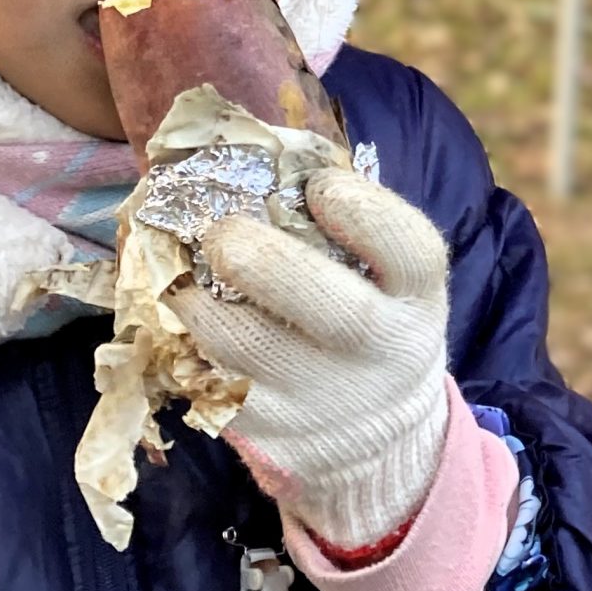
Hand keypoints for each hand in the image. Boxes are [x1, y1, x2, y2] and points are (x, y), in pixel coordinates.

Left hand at [168, 166, 453, 553]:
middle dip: (263, 259)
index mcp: (417, 298)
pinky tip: (174, 311)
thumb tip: (263, 155)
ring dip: (197, 299)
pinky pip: (209, 384)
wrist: (378, 436)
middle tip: (222, 231)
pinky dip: (179, 342)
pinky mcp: (270, 434)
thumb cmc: (372, 320)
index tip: (318, 184)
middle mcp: (381, 352)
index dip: (361, 208)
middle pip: (336, 312)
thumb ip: (349, 227)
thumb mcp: (390, 279)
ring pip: (248, 350)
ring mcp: (325, 401)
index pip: (410, 250)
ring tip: (176, 268)